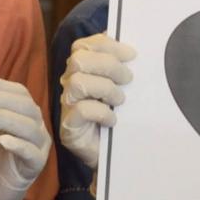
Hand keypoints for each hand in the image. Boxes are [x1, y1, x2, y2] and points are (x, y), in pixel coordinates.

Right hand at [56, 35, 134, 167]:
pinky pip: (82, 110)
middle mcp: (70, 83)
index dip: (107, 46)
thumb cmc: (120, 116)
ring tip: (120, 101)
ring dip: (106, 89)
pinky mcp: (69, 126)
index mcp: (82, 70)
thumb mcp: (124, 87)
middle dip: (108, 65)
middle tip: (128, 79)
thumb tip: (131, 48)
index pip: (83, 46)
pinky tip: (113, 120)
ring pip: (78, 82)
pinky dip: (102, 112)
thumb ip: (123, 66)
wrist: (115, 154)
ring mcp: (67, 105)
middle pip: (78, 60)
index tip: (132, 55)